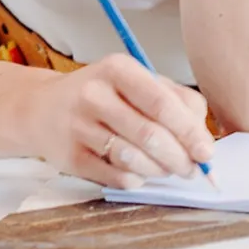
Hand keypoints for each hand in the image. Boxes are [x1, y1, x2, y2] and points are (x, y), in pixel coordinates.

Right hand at [12, 53, 216, 188]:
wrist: (42, 109)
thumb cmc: (103, 95)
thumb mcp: (137, 82)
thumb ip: (177, 101)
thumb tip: (202, 138)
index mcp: (117, 69)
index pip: (162, 103)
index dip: (189, 131)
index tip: (206, 152)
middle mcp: (94, 94)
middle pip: (150, 135)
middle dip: (179, 158)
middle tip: (191, 169)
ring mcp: (78, 126)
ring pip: (133, 159)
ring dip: (159, 170)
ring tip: (167, 169)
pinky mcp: (70, 156)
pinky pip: (115, 176)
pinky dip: (136, 179)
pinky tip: (139, 173)